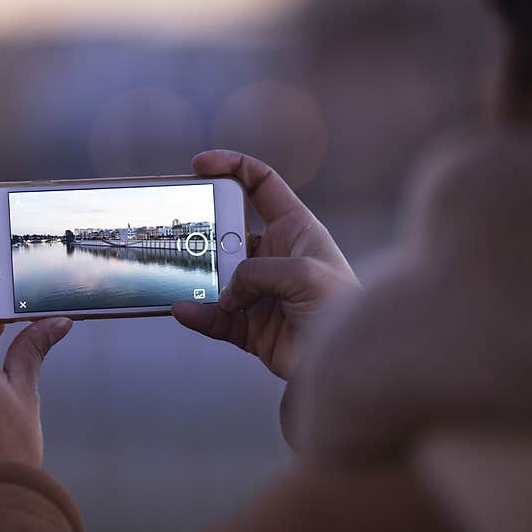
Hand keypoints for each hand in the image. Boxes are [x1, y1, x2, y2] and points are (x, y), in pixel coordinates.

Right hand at [172, 150, 358, 380]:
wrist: (351, 366)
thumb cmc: (342, 310)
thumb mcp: (304, 274)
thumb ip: (257, 272)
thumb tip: (225, 292)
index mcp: (296, 230)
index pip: (260, 184)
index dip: (231, 167)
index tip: (199, 166)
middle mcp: (275, 257)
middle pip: (228, 232)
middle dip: (204, 232)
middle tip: (182, 235)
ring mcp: (260, 292)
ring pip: (216, 277)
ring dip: (197, 278)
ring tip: (180, 279)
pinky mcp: (250, 326)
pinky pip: (215, 317)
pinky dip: (198, 314)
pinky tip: (183, 310)